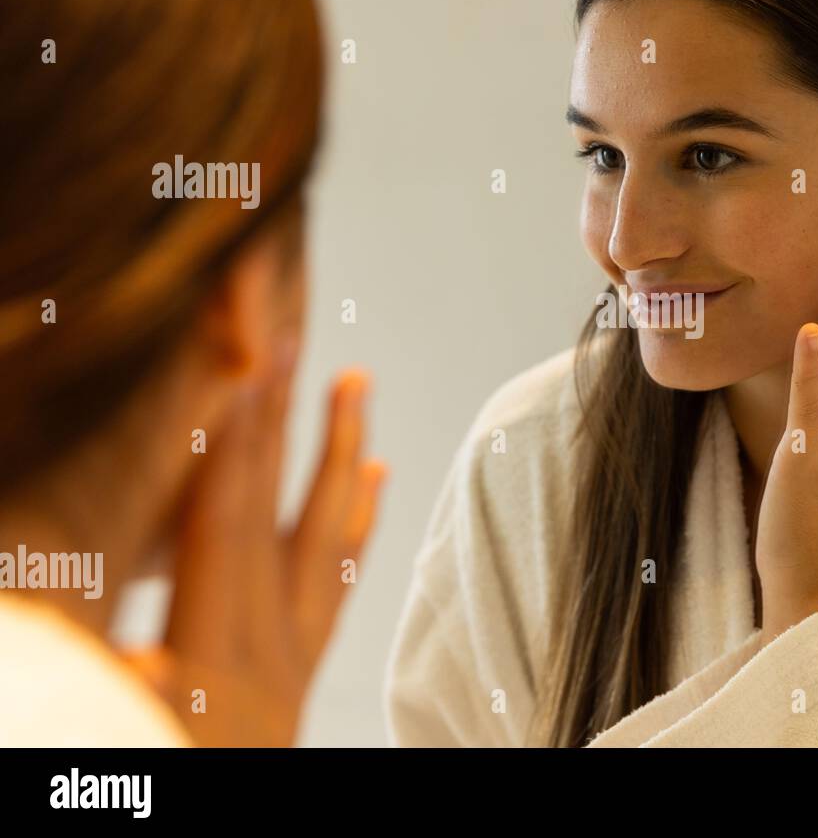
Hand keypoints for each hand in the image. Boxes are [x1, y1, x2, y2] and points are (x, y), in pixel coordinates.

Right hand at [124, 348, 386, 745]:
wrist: (230, 831)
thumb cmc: (162, 771)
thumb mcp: (131, 740)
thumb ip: (127, 696)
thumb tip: (130, 651)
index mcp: (214, 655)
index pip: (224, 524)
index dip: (232, 440)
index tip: (244, 363)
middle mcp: (265, 648)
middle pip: (279, 512)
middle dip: (287, 425)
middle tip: (306, 343)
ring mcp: (289, 660)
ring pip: (323, 540)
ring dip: (338, 460)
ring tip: (356, 391)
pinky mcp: (297, 676)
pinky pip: (336, 588)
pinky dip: (355, 528)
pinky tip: (375, 482)